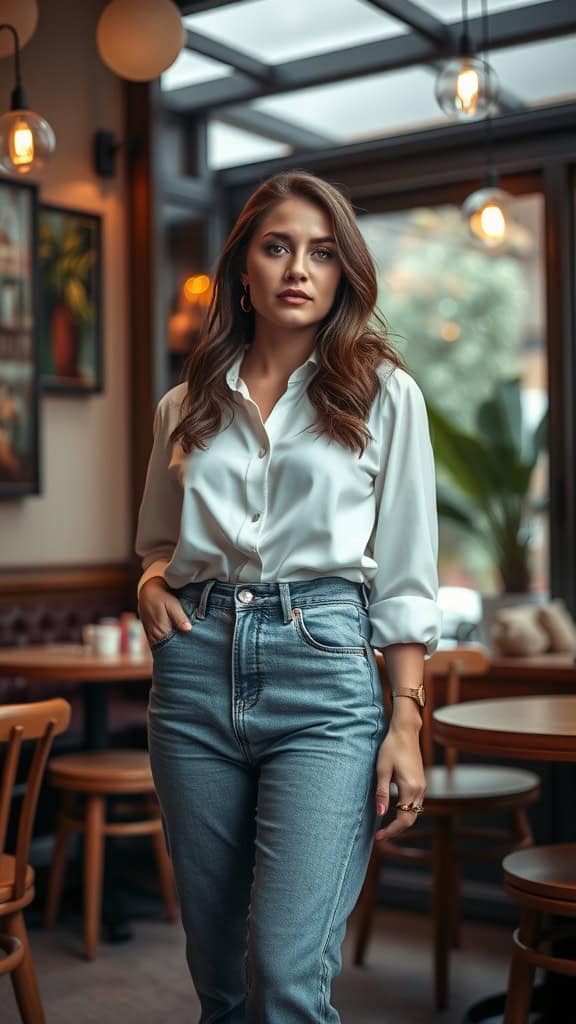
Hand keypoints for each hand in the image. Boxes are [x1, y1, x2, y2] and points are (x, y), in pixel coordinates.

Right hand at [138, 577, 191, 645]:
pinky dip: (165, 645)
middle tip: (190, 653)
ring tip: (183, 651)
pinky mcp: (150, 634)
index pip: (172, 647)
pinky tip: (173, 646)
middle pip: (167, 649)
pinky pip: (158, 644)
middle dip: (177, 651)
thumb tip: (188, 629)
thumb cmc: (162, 597)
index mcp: (161, 630)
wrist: (147, 592)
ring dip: (171, 649)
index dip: (181, 650)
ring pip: (162, 648)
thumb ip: (179, 618)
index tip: (192, 650)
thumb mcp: (172, 604)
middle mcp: (154, 636)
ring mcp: (150, 636)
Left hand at [374, 724, 425, 840]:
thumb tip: (380, 814)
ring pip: (414, 812)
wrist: (405, 732)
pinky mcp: (421, 782)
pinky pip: (415, 804)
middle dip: (396, 830)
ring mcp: (422, 786)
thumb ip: (382, 793)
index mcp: (410, 789)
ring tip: (385, 826)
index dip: (390, 831)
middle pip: (410, 819)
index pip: (402, 819)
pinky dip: (406, 812)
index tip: (378, 837)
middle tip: (380, 835)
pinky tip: (394, 810)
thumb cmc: (391, 748)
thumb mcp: (382, 770)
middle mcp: (419, 790)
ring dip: (401, 821)